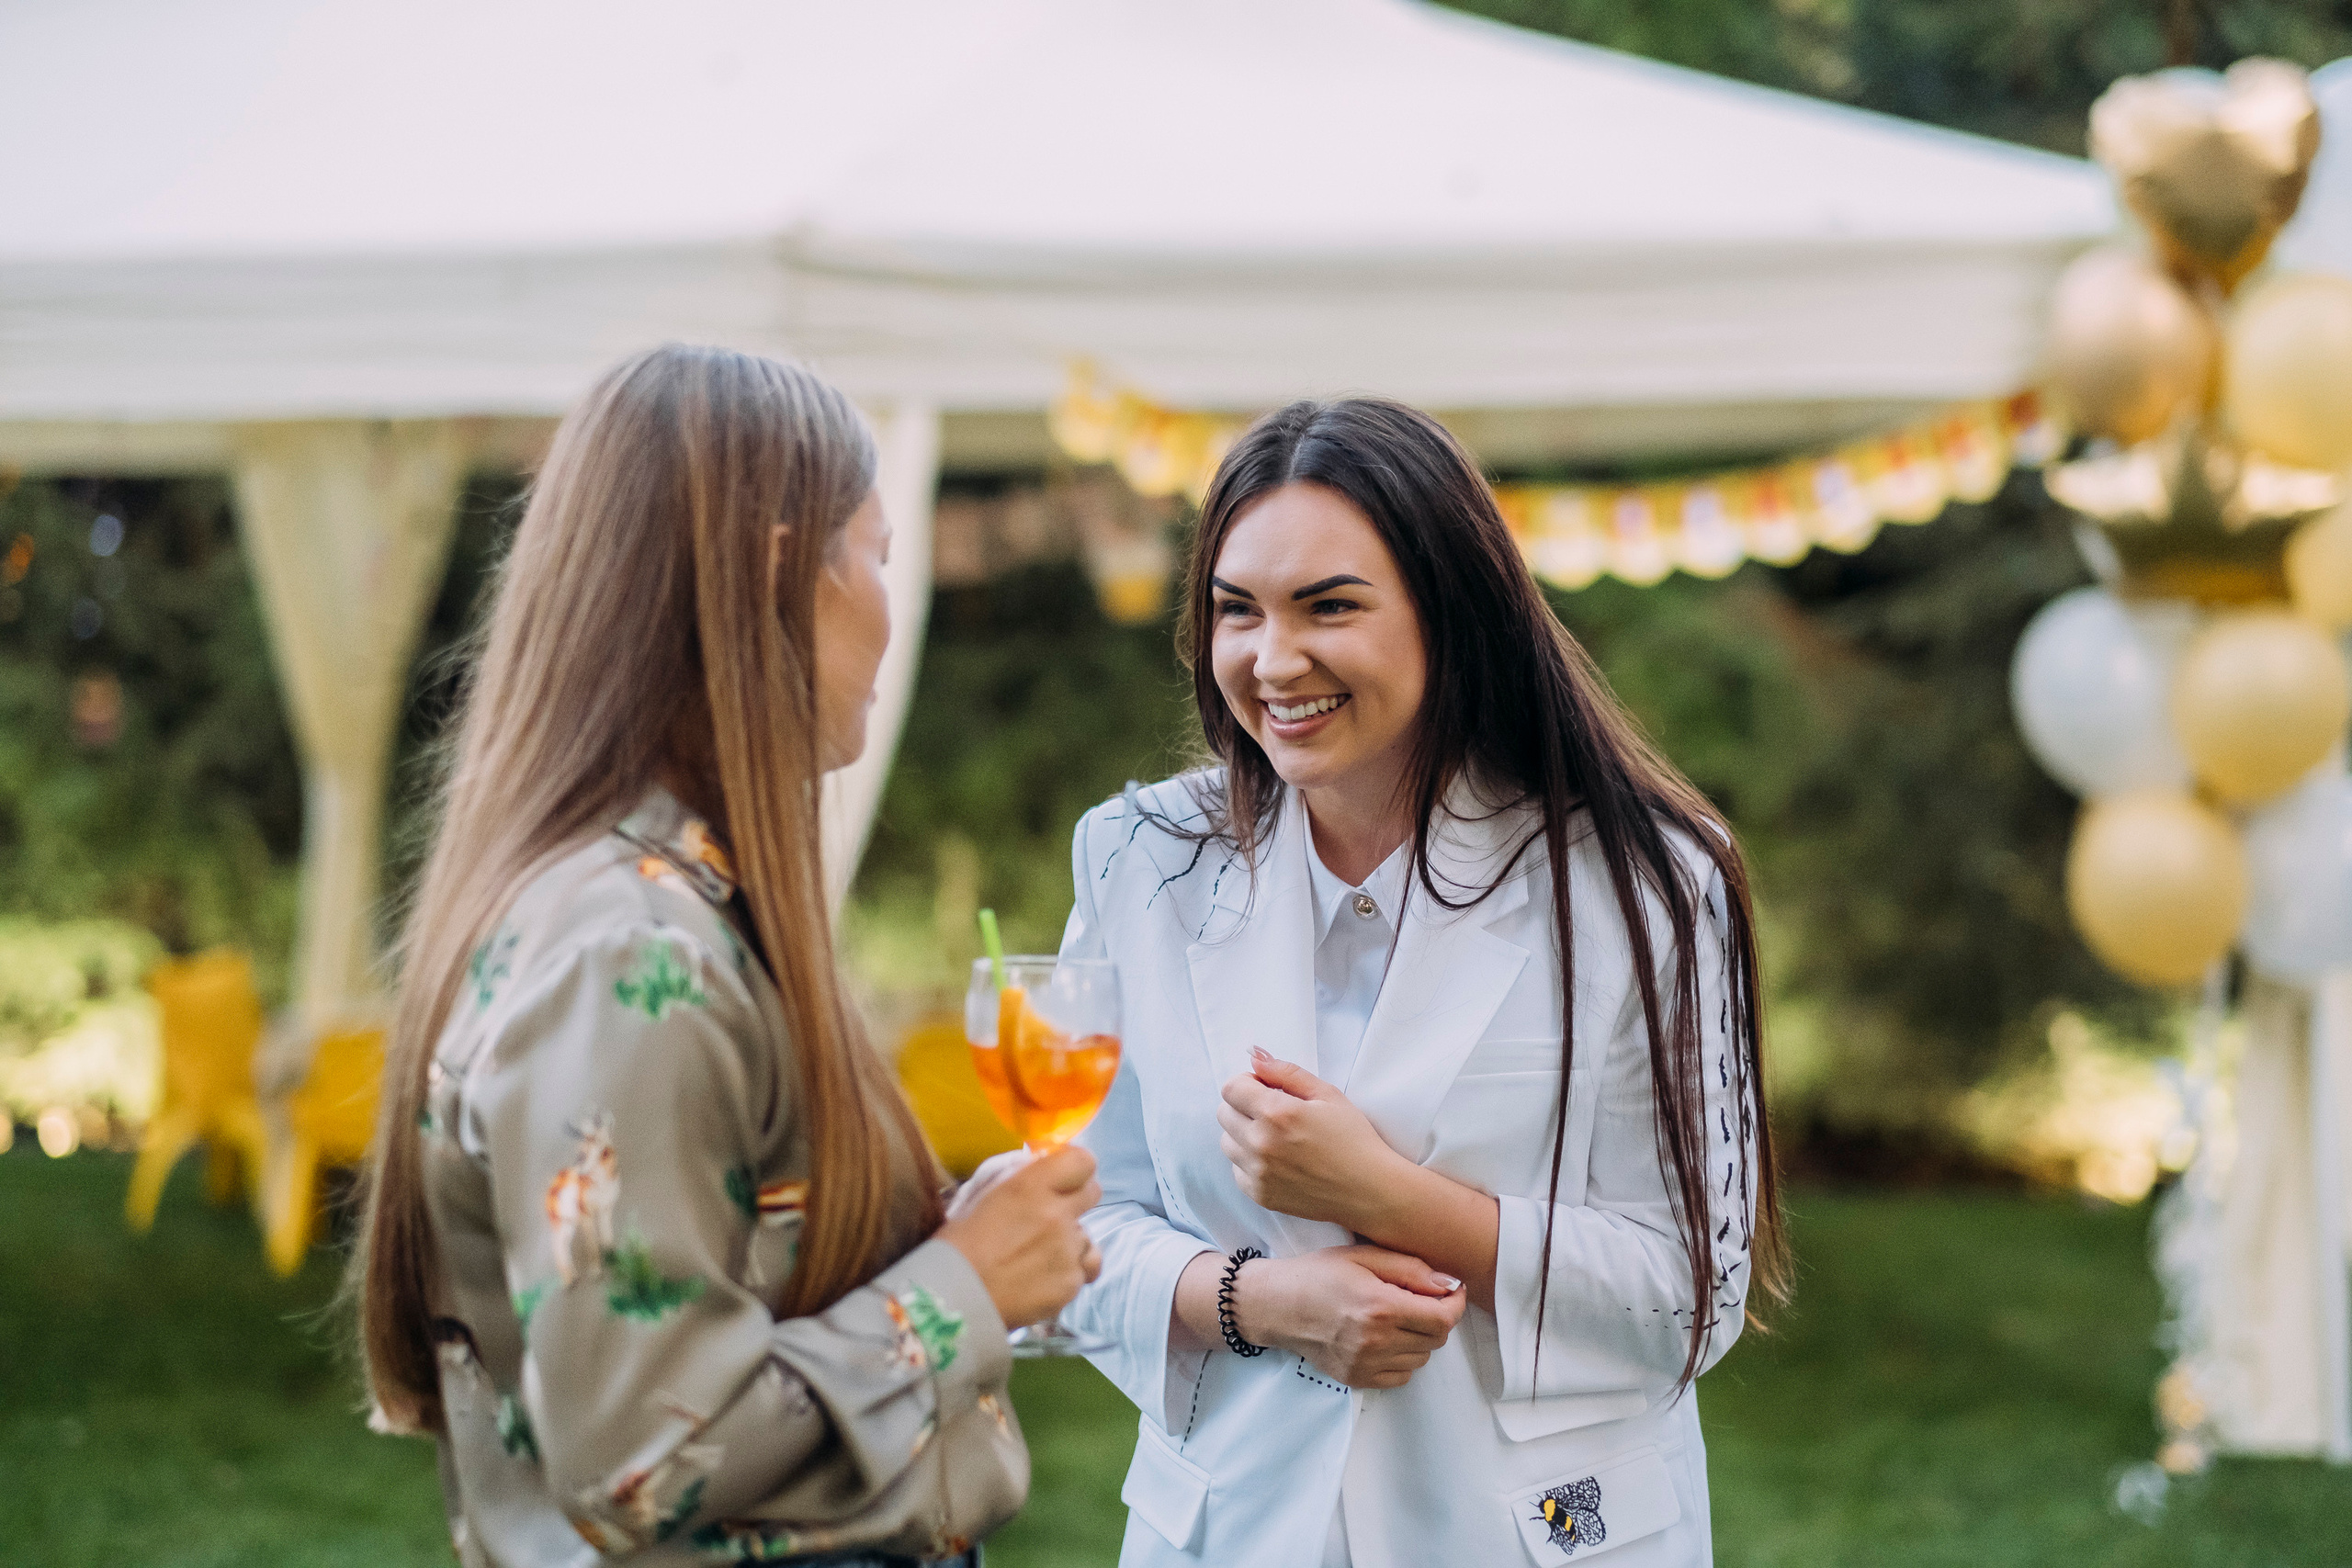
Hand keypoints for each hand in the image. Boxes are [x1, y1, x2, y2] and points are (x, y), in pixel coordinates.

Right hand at [936, 1145, 1102, 1327]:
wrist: (954, 1301)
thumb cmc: (956, 1247)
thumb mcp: (984, 1200)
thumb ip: (1020, 1186)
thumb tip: (1040, 1177)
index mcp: (1030, 1187)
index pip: (1081, 1161)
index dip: (1075, 1167)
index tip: (1063, 1177)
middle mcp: (1057, 1215)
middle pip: (1093, 1193)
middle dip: (1076, 1201)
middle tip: (1053, 1215)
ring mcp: (1068, 1251)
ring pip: (1088, 1238)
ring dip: (1072, 1244)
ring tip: (1043, 1259)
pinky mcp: (1071, 1284)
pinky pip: (1081, 1272)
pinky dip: (1065, 1275)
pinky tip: (1040, 1282)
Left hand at [1217, 1049, 1409, 1228]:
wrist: (1370, 1190)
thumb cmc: (1354, 1139)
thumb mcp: (1327, 1094)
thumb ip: (1286, 1072)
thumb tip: (1255, 1058)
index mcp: (1277, 1113)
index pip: (1231, 1088)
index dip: (1247, 1083)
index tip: (1264, 1088)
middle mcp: (1261, 1144)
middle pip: (1224, 1113)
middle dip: (1243, 1106)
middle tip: (1271, 1112)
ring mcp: (1259, 1173)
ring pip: (1227, 1143)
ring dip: (1243, 1134)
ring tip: (1275, 1138)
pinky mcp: (1260, 1195)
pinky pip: (1237, 1171)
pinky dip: (1249, 1163)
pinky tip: (1278, 1161)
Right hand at [1230, 1244, 1463, 1388]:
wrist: (1275, 1305)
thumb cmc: (1318, 1274)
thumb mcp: (1363, 1257)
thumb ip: (1410, 1269)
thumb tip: (1450, 1285)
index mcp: (1380, 1307)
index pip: (1443, 1318)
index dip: (1455, 1304)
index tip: (1451, 1291)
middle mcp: (1375, 1342)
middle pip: (1436, 1340)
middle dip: (1437, 1318)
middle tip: (1420, 1299)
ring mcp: (1365, 1365)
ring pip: (1421, 1359)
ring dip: (1420, 1339)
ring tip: (1397, 1317)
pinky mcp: (1355, 1379)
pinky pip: (1401, 1376)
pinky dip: (1402, 1359)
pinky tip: (1384, 1339)